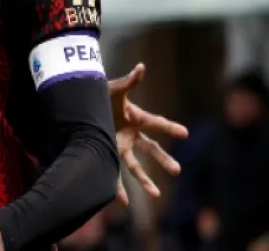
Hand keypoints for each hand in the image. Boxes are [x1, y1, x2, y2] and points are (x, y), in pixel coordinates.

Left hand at [109, 63, 188, 204]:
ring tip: (157, 195)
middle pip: (151, 149)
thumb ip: (129, 81)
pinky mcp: (108, 153)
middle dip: (163, 159)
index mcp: (136, 118)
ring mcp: (121, 146)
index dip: (170, 127)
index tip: (185, 132)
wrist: (83, 106)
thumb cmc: (102, 94)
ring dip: (145, 181)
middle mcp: (131, 134)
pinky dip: (118, 188)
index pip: (156, 123)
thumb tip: (141, 67)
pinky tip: (124, 202)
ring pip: (135, 166)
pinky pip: (114, 173)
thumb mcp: (115, 89)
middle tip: (177, 170)